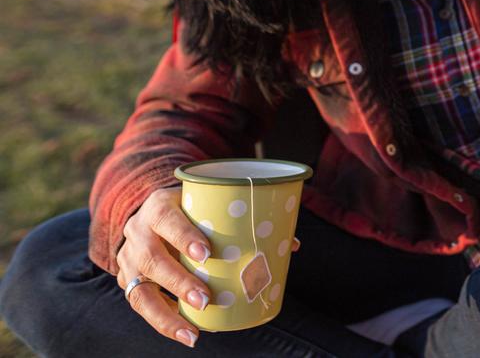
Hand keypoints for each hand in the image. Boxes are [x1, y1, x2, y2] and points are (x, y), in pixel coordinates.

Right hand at [117, 185, 299, 347]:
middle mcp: (137, 231)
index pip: (167, 219)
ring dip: (166, 313)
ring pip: (139, 288)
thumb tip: (292, 245)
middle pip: (152, 258)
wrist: (151, 214)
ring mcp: (128, 258)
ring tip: (193, 330)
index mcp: (159, 206)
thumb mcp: (209, 206)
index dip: (184, 236)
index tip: (207, 253)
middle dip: (178, 281)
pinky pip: (140, 305)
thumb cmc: (191, 209)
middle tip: (205, 298)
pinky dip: (163, 322)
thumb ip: (245, 222)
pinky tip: (186, 334)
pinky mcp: (128, 279)